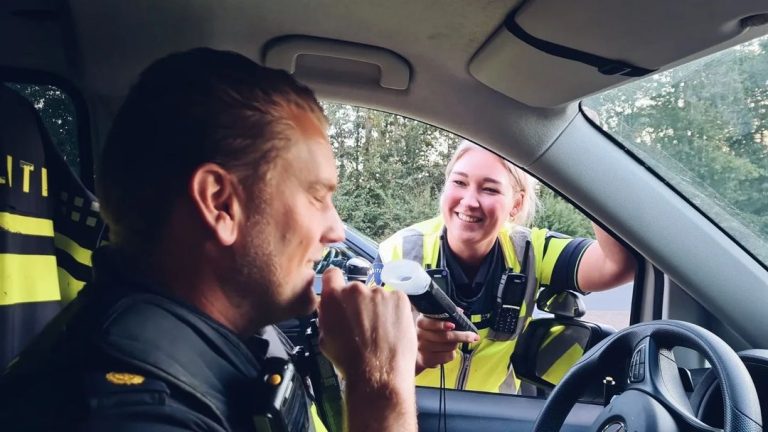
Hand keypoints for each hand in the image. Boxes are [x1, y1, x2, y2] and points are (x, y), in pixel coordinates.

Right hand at [317, 267, 416, 389]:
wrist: (377, 374)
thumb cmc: (351, 362)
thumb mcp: (325, 339)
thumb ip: (328, 316)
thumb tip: (331, 309)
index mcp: (334, 297)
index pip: (332, 274)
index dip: (336, 282)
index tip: (340, 288)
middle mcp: (355, 290)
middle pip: (357, 290)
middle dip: (359, 303)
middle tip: (364, 324)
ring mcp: (379, 292)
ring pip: (377, 296)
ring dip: (378, 308)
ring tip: (381, 332)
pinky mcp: (399, 298)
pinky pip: (395, 300)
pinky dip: (394, 311)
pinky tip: (392, 329)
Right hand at [415, 313, 478, 373]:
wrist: (419, 353)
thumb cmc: (431, 333)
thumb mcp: (434, 321)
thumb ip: (446, 315)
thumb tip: (460, 311)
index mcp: (422, 322)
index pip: (430, 323)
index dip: (442, 324)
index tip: (453, 325)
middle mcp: (420, 335)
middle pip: (445, 336)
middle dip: (462, 336)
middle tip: (473, 336)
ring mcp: (423, 348)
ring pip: (449, 346)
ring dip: (456, 344)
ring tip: (454, 342)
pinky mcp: (428, 359)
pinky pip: (448, 356)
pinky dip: (452, 354)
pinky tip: (448, 351)